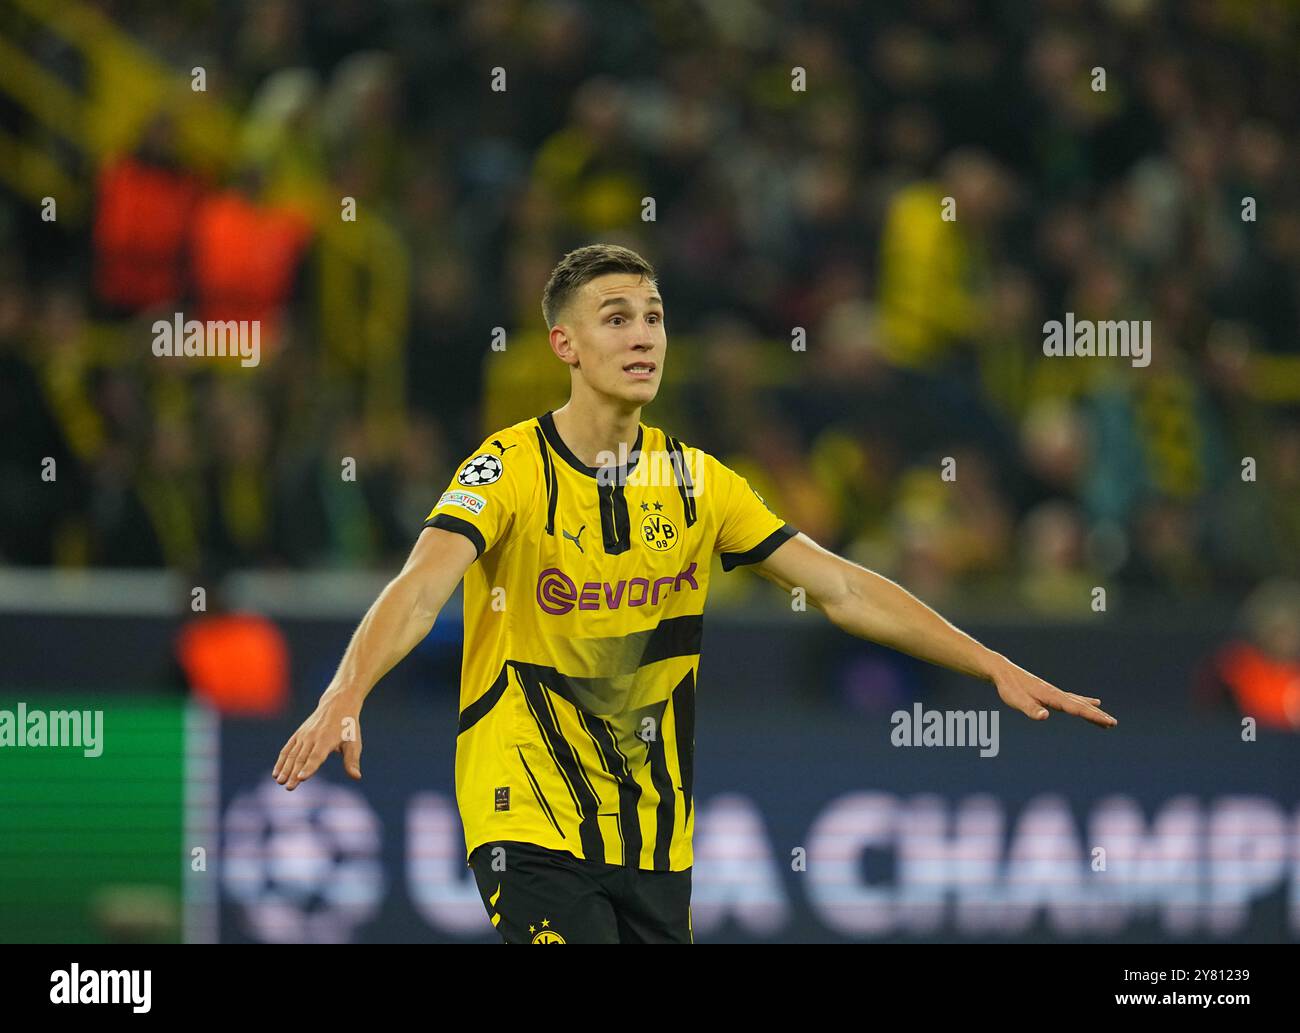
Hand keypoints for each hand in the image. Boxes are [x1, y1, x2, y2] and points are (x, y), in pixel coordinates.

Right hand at [273, 693, 363, 789]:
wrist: (337, 703)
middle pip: (301, 758)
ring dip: (285, 769)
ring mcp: (304, 735)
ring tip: (280, 782)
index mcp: (327, 740)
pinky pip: (287, 748)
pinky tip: (276, 773)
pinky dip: (281, 760)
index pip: (316, 756)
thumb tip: (357, 777)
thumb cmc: (348, 726)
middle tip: (289, 787)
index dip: (309, 768)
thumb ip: (352, 760)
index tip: (301, 778)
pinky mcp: (298, 734)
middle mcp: (313, 737)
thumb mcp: (354, 742)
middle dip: (294, 773)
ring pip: (292, 754)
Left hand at [988, 654, 1116, 727]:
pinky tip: (1094, 702)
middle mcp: (1056, 693)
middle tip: (1113, 723)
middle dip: (1097, 715)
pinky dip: (1085, 702)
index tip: (1107, 722)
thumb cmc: (1009, 688)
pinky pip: (1073, 699)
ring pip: (1079, 703)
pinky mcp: (1052, 693)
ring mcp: (1055, 692)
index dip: (1092, 715)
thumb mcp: (1016, 700)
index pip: (1075, 708)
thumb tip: (1045, 716)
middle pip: (1081, 706)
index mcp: (1051, 696)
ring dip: (1094, 711)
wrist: (1004, 672)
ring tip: (1108, 721)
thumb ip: (1031, 709)